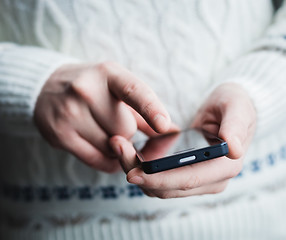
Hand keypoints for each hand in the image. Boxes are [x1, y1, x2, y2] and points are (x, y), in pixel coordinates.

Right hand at [34, 62, 170, 172]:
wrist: (46, 87)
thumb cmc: (92, 87)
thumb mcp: (117, 87)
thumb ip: (145, 109)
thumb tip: (172, 130)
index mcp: (108, 74)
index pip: (133, 91)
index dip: (151, 109)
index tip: (164, 126)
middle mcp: (86, 91)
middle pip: (126, 130)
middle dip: (127, 131)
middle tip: (114, 121)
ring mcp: (70, 114)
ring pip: (113, 148)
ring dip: (115, 146)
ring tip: (101, 128)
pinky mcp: (59, 135)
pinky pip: (98, 160)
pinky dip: (107, 159)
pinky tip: (102, 146)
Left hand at [110, 83, 255, 197]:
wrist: (229, 110)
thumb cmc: (234, 106)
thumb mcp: (237, 108)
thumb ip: (235, 126)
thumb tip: (233, 150)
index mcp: (225, 167)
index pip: (188, 180)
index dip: (160, 179)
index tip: (133, 172)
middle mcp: (212, 181)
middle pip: (169, 189)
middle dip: (141, 175)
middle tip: (117, 150)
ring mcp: (198, 181)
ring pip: (160, 189)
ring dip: (138, 173)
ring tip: (119, 149)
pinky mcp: (186, 176)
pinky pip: (160, 181)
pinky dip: (143, 171)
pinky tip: (130, 153)